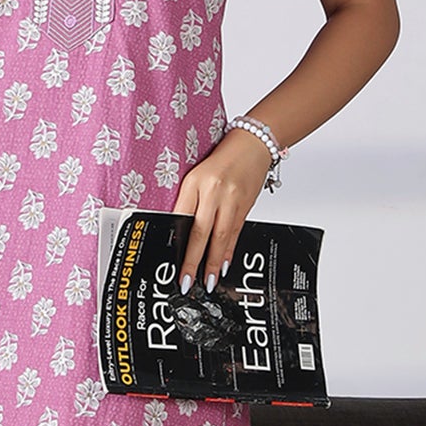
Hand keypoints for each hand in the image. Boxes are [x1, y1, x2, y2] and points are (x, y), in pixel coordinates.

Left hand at [170, 129, 272, 292]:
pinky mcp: (246, 205)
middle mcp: (214, 191)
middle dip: (194, 260)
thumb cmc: (222, 158)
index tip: (172, 262)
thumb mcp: (195, 174)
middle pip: (201, 232)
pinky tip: (224, 263)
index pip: (182, 217)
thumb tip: (178, 230)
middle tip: (188, 281)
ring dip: (214, 261)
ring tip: (209, 280)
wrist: (253, 144)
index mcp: (195, 182)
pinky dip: (229, 250)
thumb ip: (187, 200)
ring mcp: (232, 200)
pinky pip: (236, 232)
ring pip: (221, 236)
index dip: (177, 242)